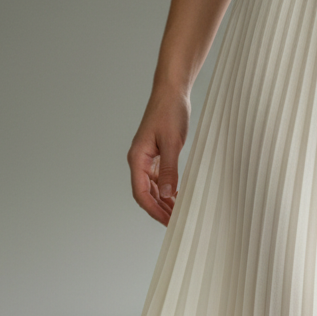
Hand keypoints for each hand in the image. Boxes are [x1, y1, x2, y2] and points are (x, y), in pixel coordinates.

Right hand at [127, 85, 190, 225]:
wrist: (171, 91)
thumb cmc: (170, 112)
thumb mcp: (172, 143)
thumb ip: (169, 170)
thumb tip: (167, 195)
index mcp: (137, 158)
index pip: (141, 193)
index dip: (154, 211)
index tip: (168, 223)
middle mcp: (139, 160)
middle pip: (145, 194)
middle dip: (160, 210)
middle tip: (177, 223)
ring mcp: (146, 159)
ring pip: (152, 188)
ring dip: (164, 202)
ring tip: (179, 214)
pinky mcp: (156, 155)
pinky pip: (158, 179)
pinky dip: (167, 191)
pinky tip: (178, 198)